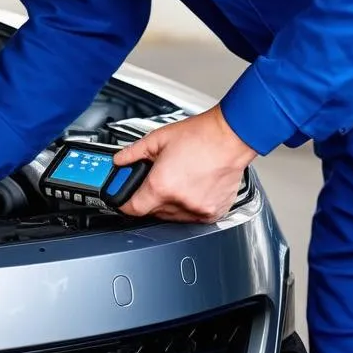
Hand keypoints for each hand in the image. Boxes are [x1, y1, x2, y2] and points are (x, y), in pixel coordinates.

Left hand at [113, 106, 256, 222]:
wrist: (231, 136)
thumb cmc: (201, 135)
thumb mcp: (160, 138)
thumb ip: (134, 152)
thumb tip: (120, 160)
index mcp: (161, 185)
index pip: (132, 209)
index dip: (125, 202)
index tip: (126, 197)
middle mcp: (179, 202)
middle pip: (152, 212)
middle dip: (150, 198)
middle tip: (159, 178)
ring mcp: (197, 210)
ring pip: (172, 216)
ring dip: (170, 203)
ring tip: (180, 178)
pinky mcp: (213, 213)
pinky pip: (193, 217)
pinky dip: (189, 205)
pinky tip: (195, 186)